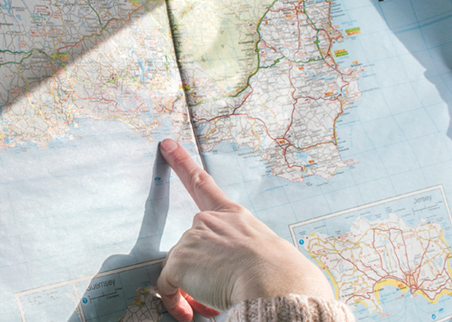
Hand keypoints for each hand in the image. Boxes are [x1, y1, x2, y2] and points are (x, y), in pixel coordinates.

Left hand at [156, 139, 332, 320]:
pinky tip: (188, 312)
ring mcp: (193, 237)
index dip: (183, 163)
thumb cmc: (284, 276)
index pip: (204, 185)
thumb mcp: (269, 254)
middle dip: (197, 270)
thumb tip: (238, 277)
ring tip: (215, 301)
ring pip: (181, 270)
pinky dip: (174, 302)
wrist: (276, 283)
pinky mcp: (180, 259)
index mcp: (235, 216)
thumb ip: (247, 256)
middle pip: (190, 246)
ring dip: (192, 289)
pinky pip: (167, 287)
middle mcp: (211, 221)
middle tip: (214, 291)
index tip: (167, 145)